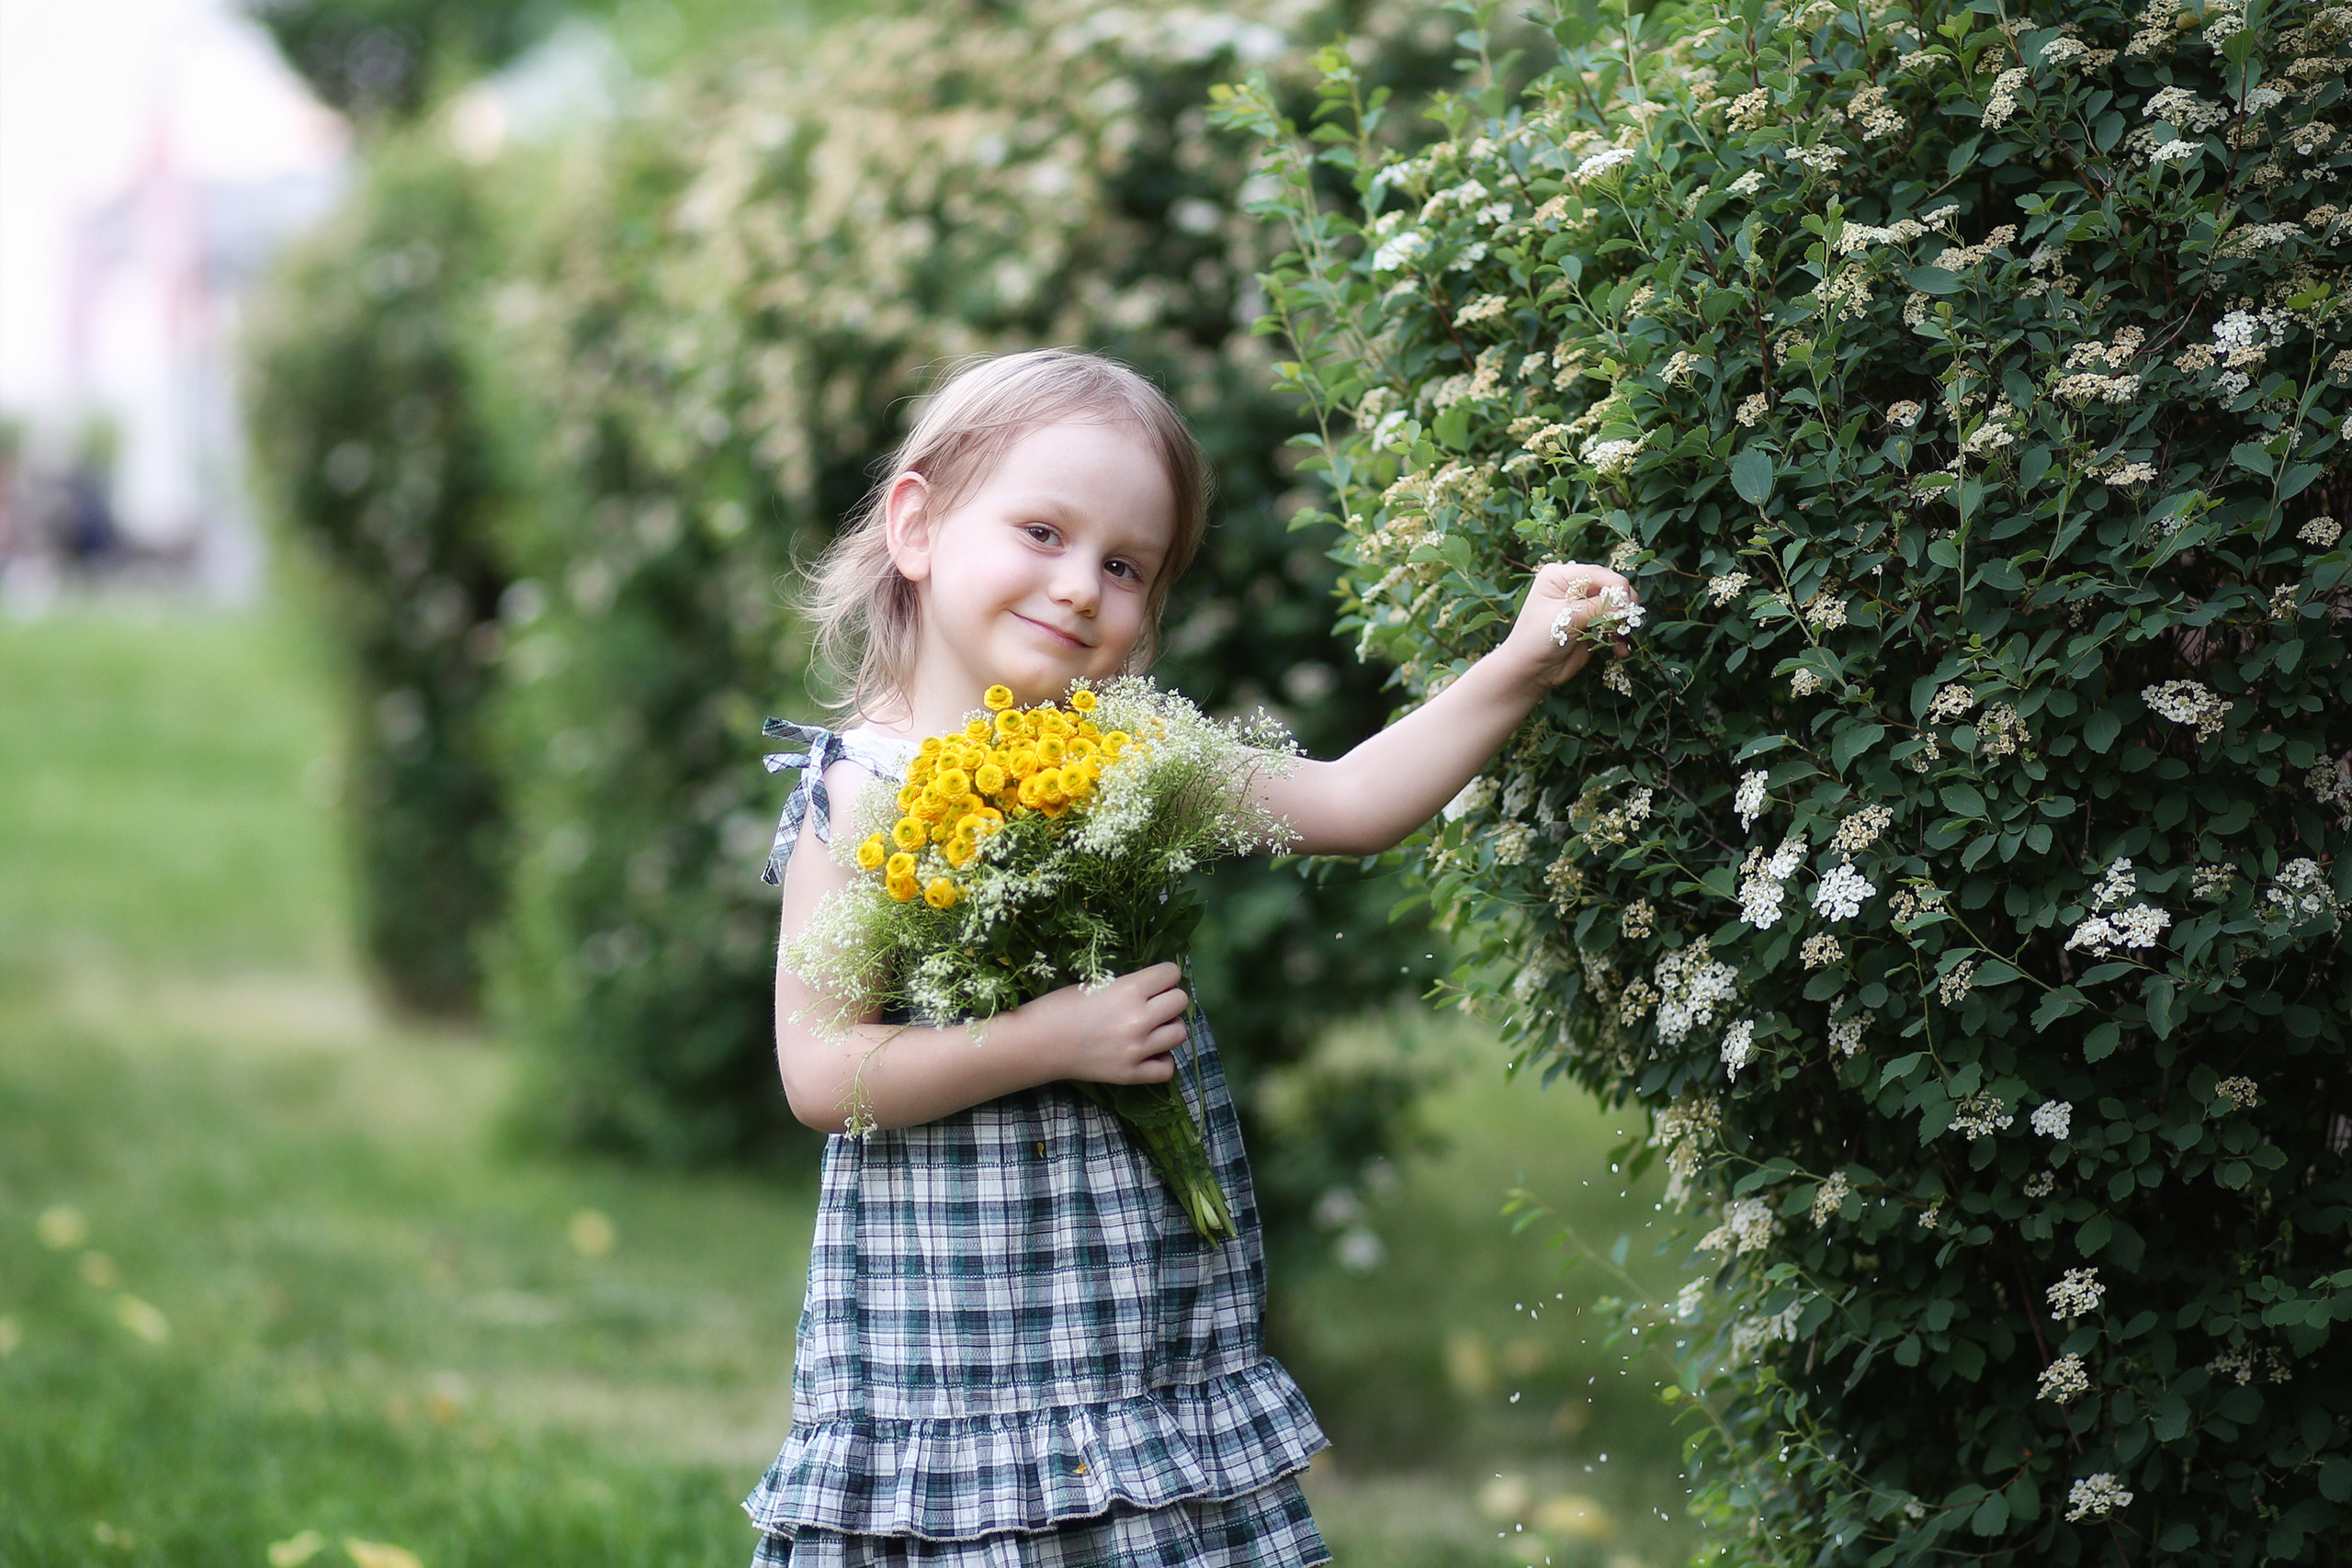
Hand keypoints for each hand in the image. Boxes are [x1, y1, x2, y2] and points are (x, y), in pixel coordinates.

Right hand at [1014, 963, 1186, 1084]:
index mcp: (1129, 990)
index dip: (1164, 975)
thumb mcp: (1097, 984)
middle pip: (1181, 1001)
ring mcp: (1137, 1050)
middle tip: (1152, 1003)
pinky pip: (1167, 1068)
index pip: (1172, 973)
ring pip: (1180, 1033)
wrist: (1036, 1044)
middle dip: (1168, 999)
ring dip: (1167, 1027)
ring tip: (1150, 1028)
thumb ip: (1129, 985)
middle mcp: (1139, 1019)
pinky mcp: (1131, 1074)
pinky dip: (1162, 1059)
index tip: (1155, 981)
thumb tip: (1156, 986)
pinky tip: (1148, 1052)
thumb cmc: (1059, 1007)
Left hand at [1501, 560, 1638, 687]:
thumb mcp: (1564, 618)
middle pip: (1612, 588)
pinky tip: (1620, 650)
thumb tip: (1626, 602)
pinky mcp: (1591, 624)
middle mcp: (1573, 587)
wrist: (1529, 672)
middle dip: (1622, 606)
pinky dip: (1619, 637)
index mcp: (1560, 576)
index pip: (1599, 574)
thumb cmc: (1535, 640)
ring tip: (1621, 639)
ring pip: (1617, 607)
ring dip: (1623, 623)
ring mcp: (1583, 606)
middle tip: (1625, 624)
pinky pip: (1614, 625)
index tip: (1626, 608)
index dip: (1617, 589)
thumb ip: (1596, 607)